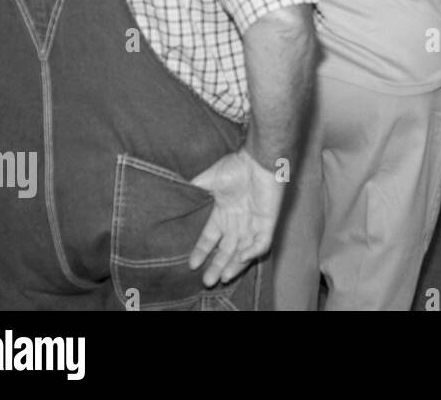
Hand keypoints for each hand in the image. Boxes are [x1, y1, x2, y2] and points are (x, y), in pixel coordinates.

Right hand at [189, 148, 283, 287]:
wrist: (258, 159)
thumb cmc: (235, 166)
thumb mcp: (207, 181)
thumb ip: (193, 191)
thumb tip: (173, 197)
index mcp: (223, 213)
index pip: (211, 238)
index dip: (202, 251)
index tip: (192, 264)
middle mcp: (237, 222)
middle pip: (226, 250)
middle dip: (216, 265)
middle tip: (207, 281)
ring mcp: (253, 223)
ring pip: (243, 251)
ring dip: (233, 265)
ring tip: (221, 278)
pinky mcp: (268, 222)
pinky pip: (262, 243)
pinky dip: (252, 252)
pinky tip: (241, 257)